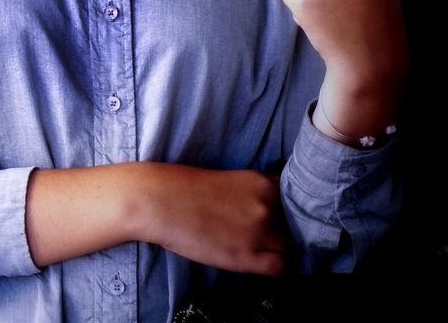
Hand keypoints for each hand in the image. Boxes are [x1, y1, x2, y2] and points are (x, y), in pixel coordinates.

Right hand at [140, 164, 286, 276]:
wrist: (156, 200)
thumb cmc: (181, 187)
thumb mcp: (225, 180)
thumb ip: (250, 194)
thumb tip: (264, 211)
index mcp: (261, 182)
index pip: (291, 201)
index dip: (282, 210)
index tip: (272, 216)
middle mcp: (266, 206)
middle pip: (291, 225)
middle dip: (277, 229)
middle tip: (254, 231)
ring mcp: (258, 232)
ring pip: (286, 247)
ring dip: (271, 248)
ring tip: (249, 246)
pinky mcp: (245, 257)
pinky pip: (278, 268)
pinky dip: (270, 267)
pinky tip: (253, 261)